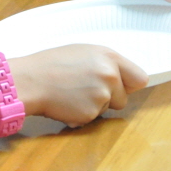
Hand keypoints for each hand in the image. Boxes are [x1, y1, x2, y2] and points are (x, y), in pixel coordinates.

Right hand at [10, 44, 148, 126]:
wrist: (30, 80)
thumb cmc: (51, 64)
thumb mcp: (82, 52)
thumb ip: (105, 63)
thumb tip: (120, 77)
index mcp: (109, 57)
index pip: (139, 78)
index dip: (129, 84)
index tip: (121, 86)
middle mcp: (110, 75)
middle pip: (124, 97)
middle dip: (109, 97)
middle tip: (86, 89)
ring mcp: (102, 95)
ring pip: (108, 108)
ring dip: (95, 105)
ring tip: (72, 93)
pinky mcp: (91, 113)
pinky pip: (93, 117)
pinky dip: (82, 114)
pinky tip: (67, 103)